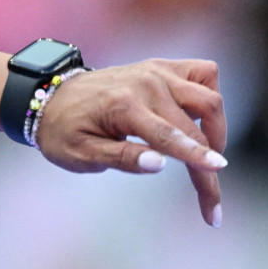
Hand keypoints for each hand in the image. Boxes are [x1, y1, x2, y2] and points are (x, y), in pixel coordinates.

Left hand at [34, 59, 227, 226]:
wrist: (50, 99)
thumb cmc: (63, 131)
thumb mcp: (80, 154)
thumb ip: (121, 158)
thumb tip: (159, 164)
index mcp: (122, 105)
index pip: (169, 136)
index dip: (196, 157)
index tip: (218, 171)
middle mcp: (145, 84)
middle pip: (194, 127)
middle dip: (207, 164)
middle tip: (210, 201)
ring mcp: (156, 72)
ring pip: (209, 98)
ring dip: (217, 130)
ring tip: (202, 156)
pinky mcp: (162, 67)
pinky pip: (205, 73)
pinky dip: (210, 96)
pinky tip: (197, 119)